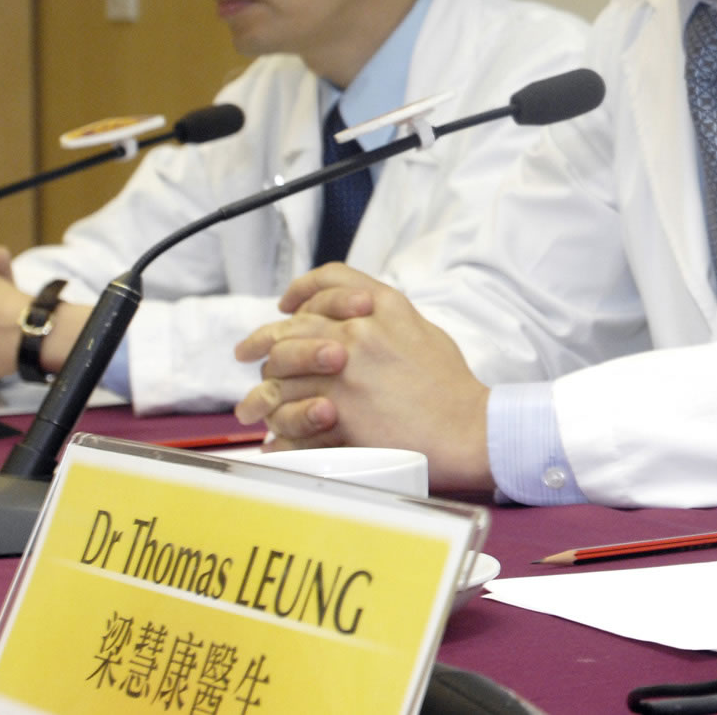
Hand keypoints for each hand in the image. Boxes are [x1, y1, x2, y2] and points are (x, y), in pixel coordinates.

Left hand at [232, 263, 491, 490]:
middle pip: (291, 326)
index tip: (285, 305)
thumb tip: (355, 318)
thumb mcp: (423, 331)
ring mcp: (345, 369)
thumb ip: (386, 319)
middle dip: (263, 341)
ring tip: (258, 405)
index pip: (329, 280)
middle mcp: (360, 330)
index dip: (300, 289)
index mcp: (385, 305)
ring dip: (265, 390)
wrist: (468, 429)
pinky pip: (288, 413)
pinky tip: (275, 436)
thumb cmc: (450, 387)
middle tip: (249, 352)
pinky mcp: (337, 409)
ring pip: (279, 371)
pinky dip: (277, 428)